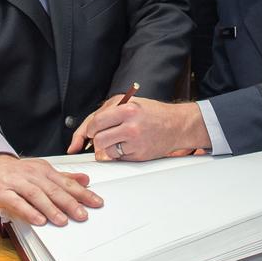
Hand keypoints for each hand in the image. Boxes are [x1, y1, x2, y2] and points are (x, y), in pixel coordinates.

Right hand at [0, 154, 101, 226]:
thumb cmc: (17, 172)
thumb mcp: (41, 171)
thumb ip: (63, 177)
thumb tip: (85, 180)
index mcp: (43, 170)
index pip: (66, 182)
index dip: (82, 193)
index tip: (96, 202)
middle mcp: (32, 175)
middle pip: (53, 189)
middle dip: (69, 202)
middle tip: (82, 214)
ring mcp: (17, 183)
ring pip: (36, 195)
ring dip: (50, 208)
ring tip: (63, 220)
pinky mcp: (3, 192)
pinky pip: (17, 202)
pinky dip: (28, 211)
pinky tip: (38, 220)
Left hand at [68, 97, 210, 161]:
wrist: (177, 125)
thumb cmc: (152, 112)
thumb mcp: (129, 102)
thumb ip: (105, 112)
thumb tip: (84, 131)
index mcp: (127, 109)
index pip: (96, 122)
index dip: (89, 129)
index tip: (88, 133)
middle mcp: (132, 126)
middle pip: (99, 139)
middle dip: (96, 140)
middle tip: (101, 136)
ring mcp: (136, 142)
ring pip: (107, 151)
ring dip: (107, 147)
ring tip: (118, 139)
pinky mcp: (140, 155)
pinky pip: (118, 158)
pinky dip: (118, 153)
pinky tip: (128, 145)